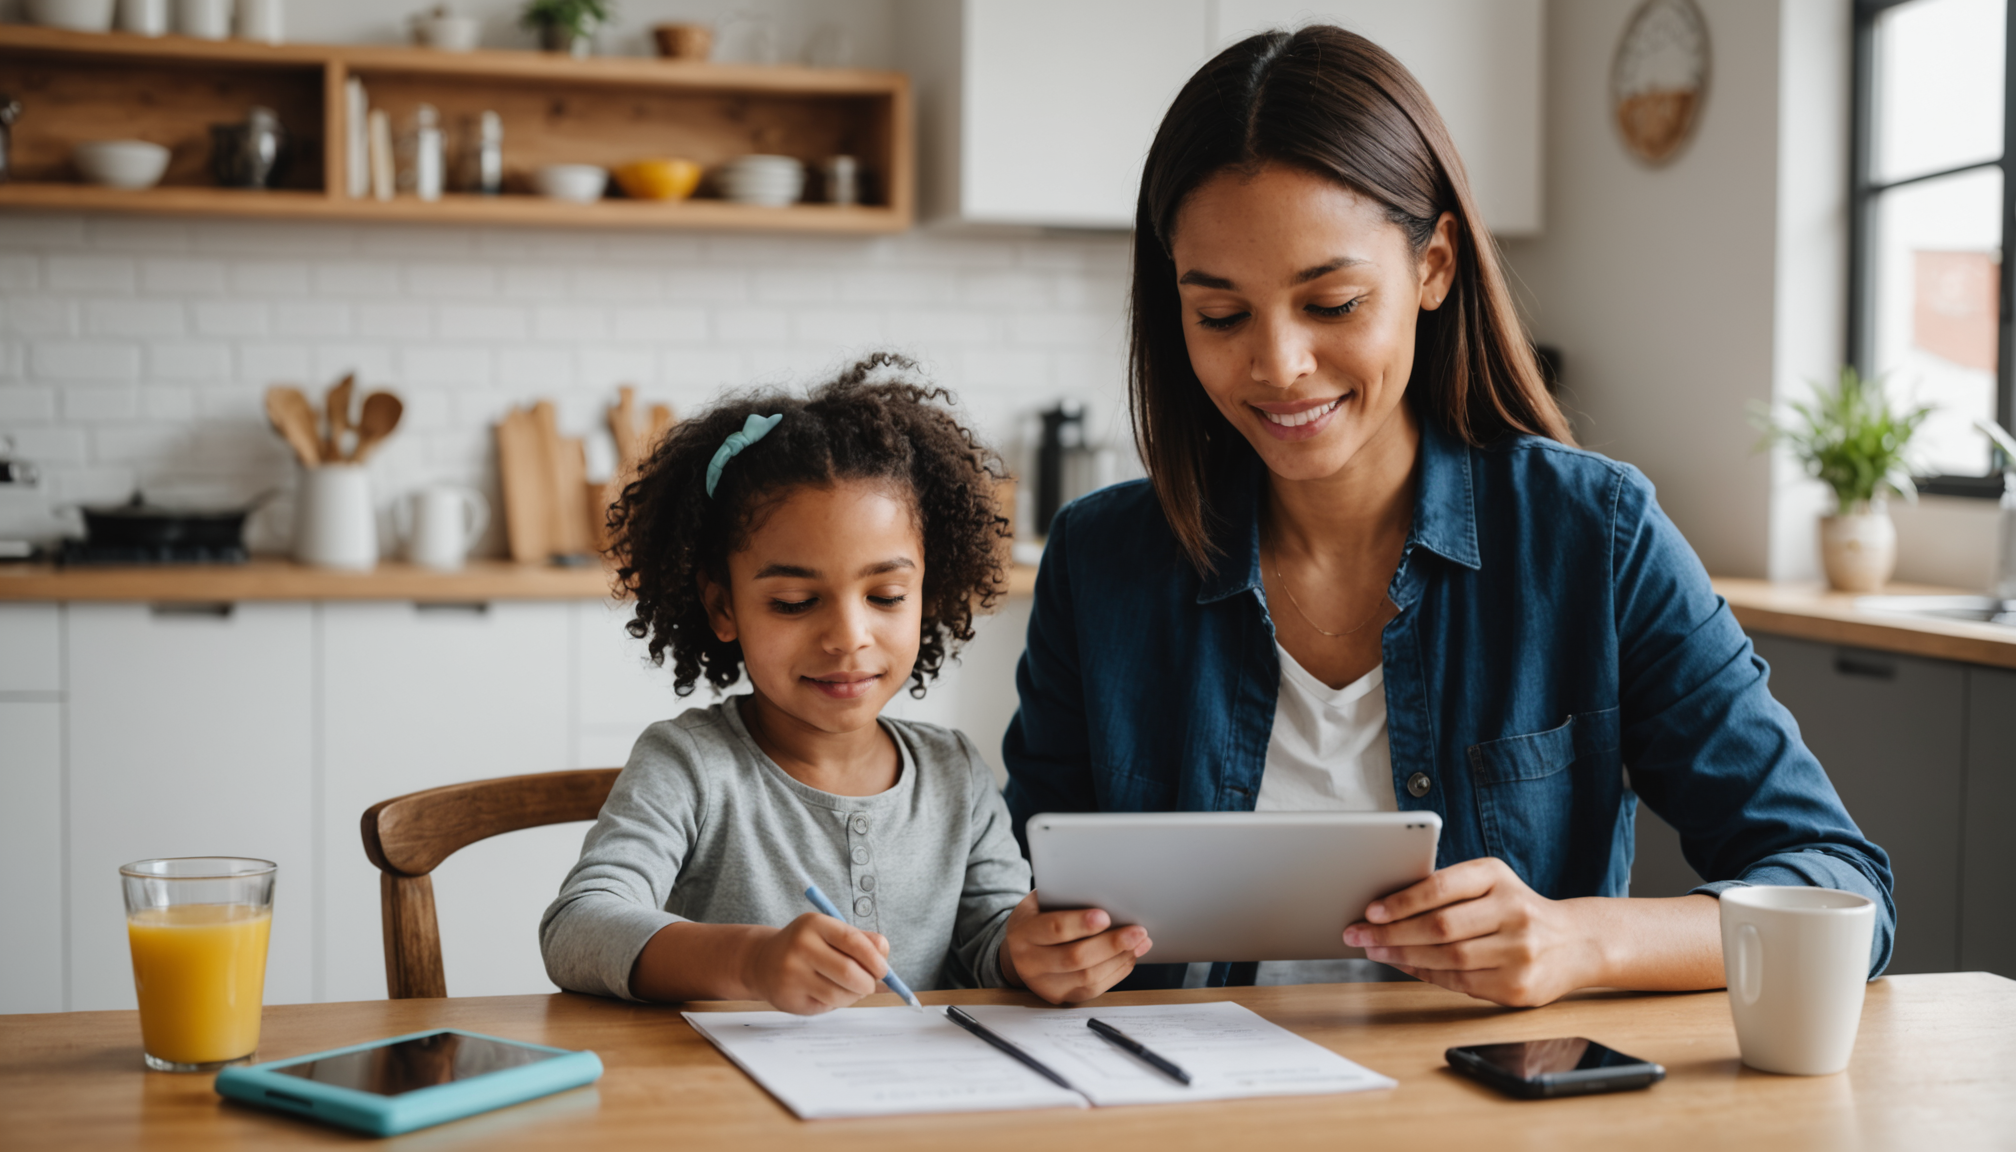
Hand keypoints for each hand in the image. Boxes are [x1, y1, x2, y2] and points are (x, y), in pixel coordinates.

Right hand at [743, 912, 891, 1015]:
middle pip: (848, 971)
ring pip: (840, 994)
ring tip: (850, 989)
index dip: (874, 959)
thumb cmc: (807, 947)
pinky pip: (827, 1005)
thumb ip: (861, 940)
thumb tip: (884, 953)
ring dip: (854, 996)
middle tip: (870, 984)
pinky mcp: (790, 998)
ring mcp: (792, 974)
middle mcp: (800, 947)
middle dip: (868, 982)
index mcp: (814, 924)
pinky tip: (827, 992)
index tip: (883, 969)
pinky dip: (837, 1002)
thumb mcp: (830, 933)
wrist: (762, 962)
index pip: (853, 941)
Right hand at [998, 891, 1151, 1003]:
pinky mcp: (1062, 997)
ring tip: (1140, 942)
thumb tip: (1108, 897)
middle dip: (1111, 944)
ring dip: (1119, 959)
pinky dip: (1117, 972)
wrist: (1021, 949)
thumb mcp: (1042, 902)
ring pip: (1087, 978)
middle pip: (1074, 958)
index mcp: (1023, 932)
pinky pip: (1094, 989)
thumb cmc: (1039, 917)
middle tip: (1137, 931)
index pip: (1054, 929)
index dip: (1081, 923)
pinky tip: (1130, 956)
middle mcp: (1030, 962)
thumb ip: (1066, 900)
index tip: (1106, 916)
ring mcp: (1045, 985)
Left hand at [1342, 857, 1599, 1006]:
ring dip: (1403, 956)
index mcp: (1497, 876)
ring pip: (1448, 957)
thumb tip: (1385, 909)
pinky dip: (1427, 975)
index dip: (1402, 901)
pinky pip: (1461, 982)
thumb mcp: (1490, 884)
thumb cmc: (1517, 909)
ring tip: (1375, 951)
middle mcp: (1512, 911)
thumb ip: (1448, 891)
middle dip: (1391, 933)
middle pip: (1440, 926)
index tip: (1370, 910)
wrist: (1576, 942)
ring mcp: (1519, 951)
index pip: (1441, 887)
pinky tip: (1406, 967)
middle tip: (1358, 935)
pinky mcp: (1518, 986)